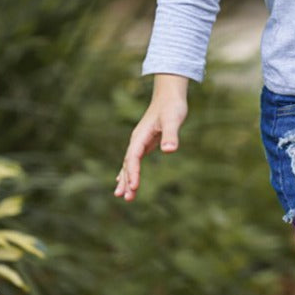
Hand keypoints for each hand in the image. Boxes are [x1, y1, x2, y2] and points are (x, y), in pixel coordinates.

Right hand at [114, 74, 189, 201]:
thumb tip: (170, 150)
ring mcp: (139, 142)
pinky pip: (134, 161)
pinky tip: (126, 182)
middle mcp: (136, 140)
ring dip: (126, 179)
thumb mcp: (173, 120)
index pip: (133, 157)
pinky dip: (129, 172)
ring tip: (122, 196)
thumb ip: (171, 135)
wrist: (169, 96)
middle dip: (127, 180)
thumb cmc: (172, 107)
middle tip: (127, 198)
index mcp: (140, 136)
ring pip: (128, 164)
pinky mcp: (144, 143)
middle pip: (127, 163)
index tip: (135, 186)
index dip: (133, 172)